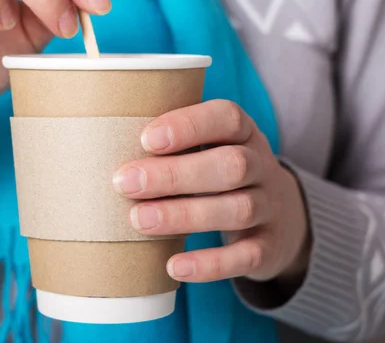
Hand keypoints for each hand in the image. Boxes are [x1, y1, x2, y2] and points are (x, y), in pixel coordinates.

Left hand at [113, 100, 310, 282]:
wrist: (283, 220)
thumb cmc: (219, 176)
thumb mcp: (209, 151)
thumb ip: (171, 147)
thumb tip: (101, 151)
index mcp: (243, 135)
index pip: (227, 118)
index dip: (189, 126)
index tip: (147, 139)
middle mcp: (262, 167)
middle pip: (231, 165)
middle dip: (175, 174)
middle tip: (126, 183)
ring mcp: (270, 207)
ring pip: (237, 208)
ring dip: (184, 215)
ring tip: (138, 220)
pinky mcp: (268, 247)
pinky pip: (246, 256)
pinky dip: (210, 264)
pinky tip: (174, 266)